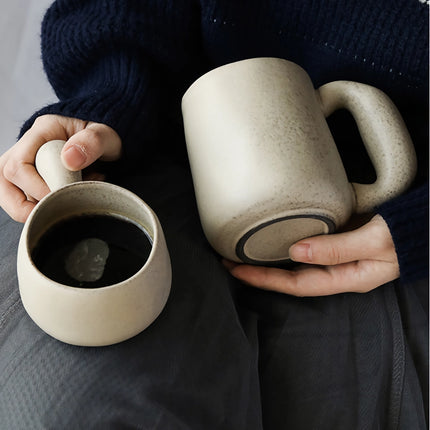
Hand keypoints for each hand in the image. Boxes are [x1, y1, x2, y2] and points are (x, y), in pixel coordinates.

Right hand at [0, 114, 121, 221]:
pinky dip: (41, 208)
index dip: (36, 188)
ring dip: (28, 210)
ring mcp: (28, 164)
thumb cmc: (105, 136)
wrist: (109, 142)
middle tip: (53, 212)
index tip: (62, 196)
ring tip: (59, 209)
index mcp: (43, 131)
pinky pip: (23, 199)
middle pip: (3, 178)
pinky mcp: (34, 179)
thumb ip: (93, 142)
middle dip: (22, 205)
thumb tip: (69, 158)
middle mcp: (29, 147)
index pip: (19, 164)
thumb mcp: (106, 135)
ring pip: (8, 192)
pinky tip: (66, 201)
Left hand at [224, 215, 398, 295]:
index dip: (265, 280)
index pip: (296, 284)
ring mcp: (337, 256)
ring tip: (244, 251)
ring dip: (270, 258)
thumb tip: (296, 252)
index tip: (237, 270)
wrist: (424, 223)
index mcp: (346, 277)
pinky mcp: (338, 241)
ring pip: (296, 263)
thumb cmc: (407, 235)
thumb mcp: (375, 242)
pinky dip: (286, 243)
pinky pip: (306, 246)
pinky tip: (273, 238)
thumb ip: (338, 248)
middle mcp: (338, 271)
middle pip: (291, 277)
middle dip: (260, 272)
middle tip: (229, 260)